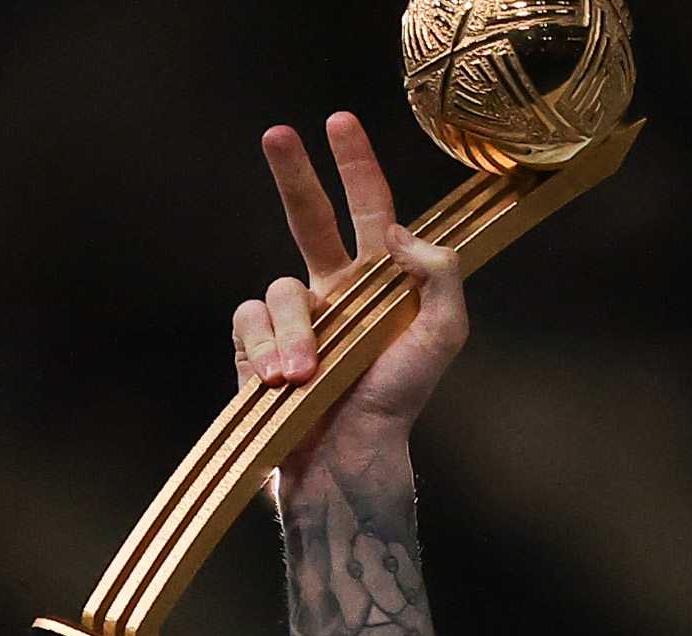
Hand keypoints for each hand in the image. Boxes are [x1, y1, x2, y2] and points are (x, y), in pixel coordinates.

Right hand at [231, 113, 469, 459]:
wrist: (348, 460)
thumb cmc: (398, 402)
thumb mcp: (441, 337)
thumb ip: (439, 276)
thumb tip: (397, 229)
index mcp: (378, 283)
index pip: (368, 210)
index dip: (355, 165)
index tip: (340, 120)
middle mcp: (333, 292)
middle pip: (306, 216)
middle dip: (293, 173)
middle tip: (277, 132)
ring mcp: (294, 320)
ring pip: (278, 289)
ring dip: (292, 332)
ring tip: (304, 376)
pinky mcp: (258, 347)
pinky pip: (249, 322)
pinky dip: (263, 348)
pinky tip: (276, 381)